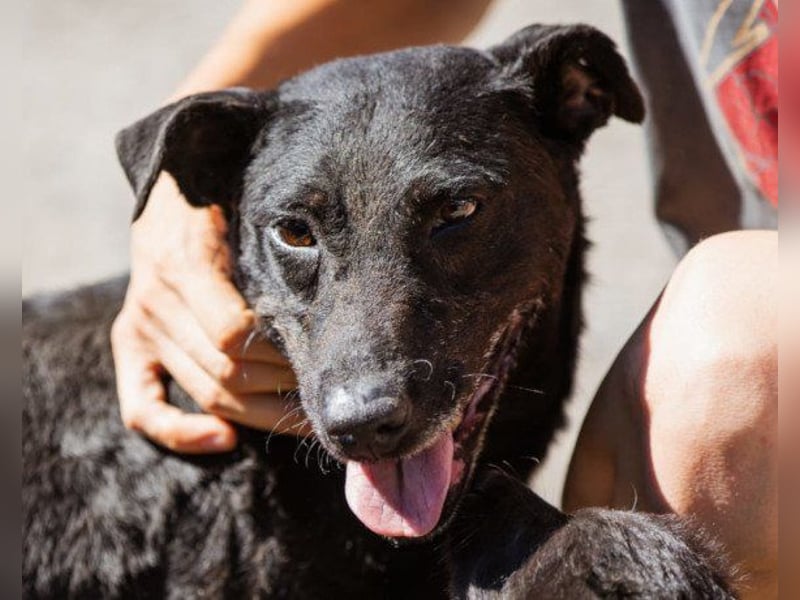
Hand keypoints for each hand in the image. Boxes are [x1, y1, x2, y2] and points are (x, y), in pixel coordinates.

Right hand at [112, 174, 303, 452]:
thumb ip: (275, 252)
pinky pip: (142, 408)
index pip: (234, 333)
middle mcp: (157, 302)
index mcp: (186, 264)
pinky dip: (180, 433)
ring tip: (307, 417)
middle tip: (329, 394)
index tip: (323, 358)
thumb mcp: (249, 211)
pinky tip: (223, 440)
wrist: (170, 188)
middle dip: (284, 389)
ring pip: (206, 393)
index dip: (281, 355)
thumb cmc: (223, 197)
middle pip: (226, 372)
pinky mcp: (130, 345)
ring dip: (261, 413)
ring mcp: (141, 328)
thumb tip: (325, 297)